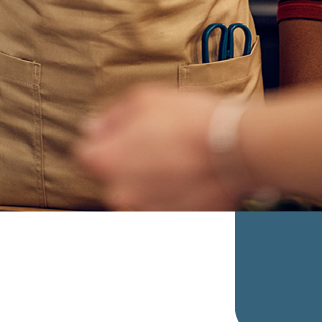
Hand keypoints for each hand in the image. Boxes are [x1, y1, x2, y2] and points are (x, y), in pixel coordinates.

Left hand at [74, 84, 239, 210]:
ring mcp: (147, 214)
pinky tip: (189, 177)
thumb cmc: (191, 119)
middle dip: (128, 162)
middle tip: (158, 142)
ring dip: (151, 181)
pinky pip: (164, 208)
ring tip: (178, 160)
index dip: (103, 140)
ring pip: (139, 194)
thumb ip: (111, 116)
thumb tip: (93, 127)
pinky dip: (173, 196)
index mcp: (106, 162)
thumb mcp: (144, 97)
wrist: (236, 147)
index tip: (122, 133)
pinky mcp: (174, 224)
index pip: (85, 155)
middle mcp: (121, 195)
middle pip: (113, 177)